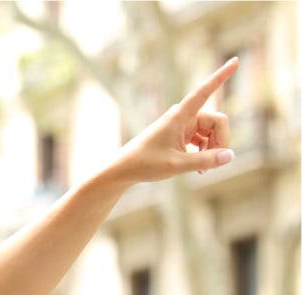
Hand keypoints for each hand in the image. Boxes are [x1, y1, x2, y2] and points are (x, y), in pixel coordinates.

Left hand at [106, 57, 239, 184]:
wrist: (125, 169)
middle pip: (218, 121)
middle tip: (213, 164)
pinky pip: (206, 139)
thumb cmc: (146, 164)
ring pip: (214, 132)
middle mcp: (184, 116)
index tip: (235, 60)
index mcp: (179, 116)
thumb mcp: (177, 165)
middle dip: (221, 141)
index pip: (204, 92)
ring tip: (203, 169)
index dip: (220, 76)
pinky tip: (201, 169)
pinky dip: (207, 153)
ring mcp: (184, 125)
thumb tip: (231, 155)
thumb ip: (205, 160)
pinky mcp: (184, 134)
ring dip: (213, 150)